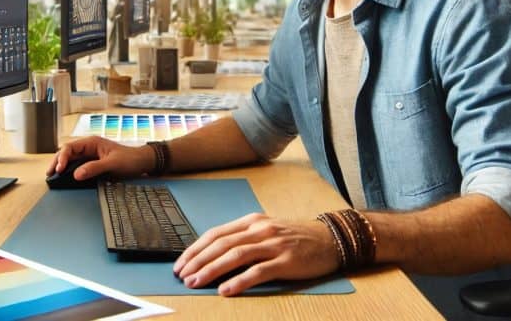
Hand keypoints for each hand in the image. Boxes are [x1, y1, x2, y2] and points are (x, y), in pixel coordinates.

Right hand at [45, 136, 152, 180]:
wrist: (142, 162)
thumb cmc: (130, 159)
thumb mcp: (113, 164)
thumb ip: (94, 168)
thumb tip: (76, 174)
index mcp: (92, 142)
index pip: (70, 147)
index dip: (62, 158)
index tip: (59, 169)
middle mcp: (88, 148)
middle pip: (67, 153)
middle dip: (57, 162)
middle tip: (50, 174)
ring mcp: (90, 156)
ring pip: (71, 160)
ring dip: (61, 167)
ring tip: (53, 176)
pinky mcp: (92, 164)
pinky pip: (77, 167)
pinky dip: (70, 171)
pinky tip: (64, 178)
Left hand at [172, 213, 339, 295]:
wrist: (330, 238)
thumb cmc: (296, 237)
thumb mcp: (266, 231)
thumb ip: (243, 240)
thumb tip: (212, 258)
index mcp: (251, 221)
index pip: (215, 234)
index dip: (195, 249)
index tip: (180, 264)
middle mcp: (260, 229)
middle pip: (221, 244)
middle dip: (198, 261)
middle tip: (182, 276)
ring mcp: (273, 244)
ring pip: (235, 255)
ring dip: (212, 270)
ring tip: (196, 282)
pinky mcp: (286, 260)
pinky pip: (258, 271)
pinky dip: (240, 281)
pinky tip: (226, 290)